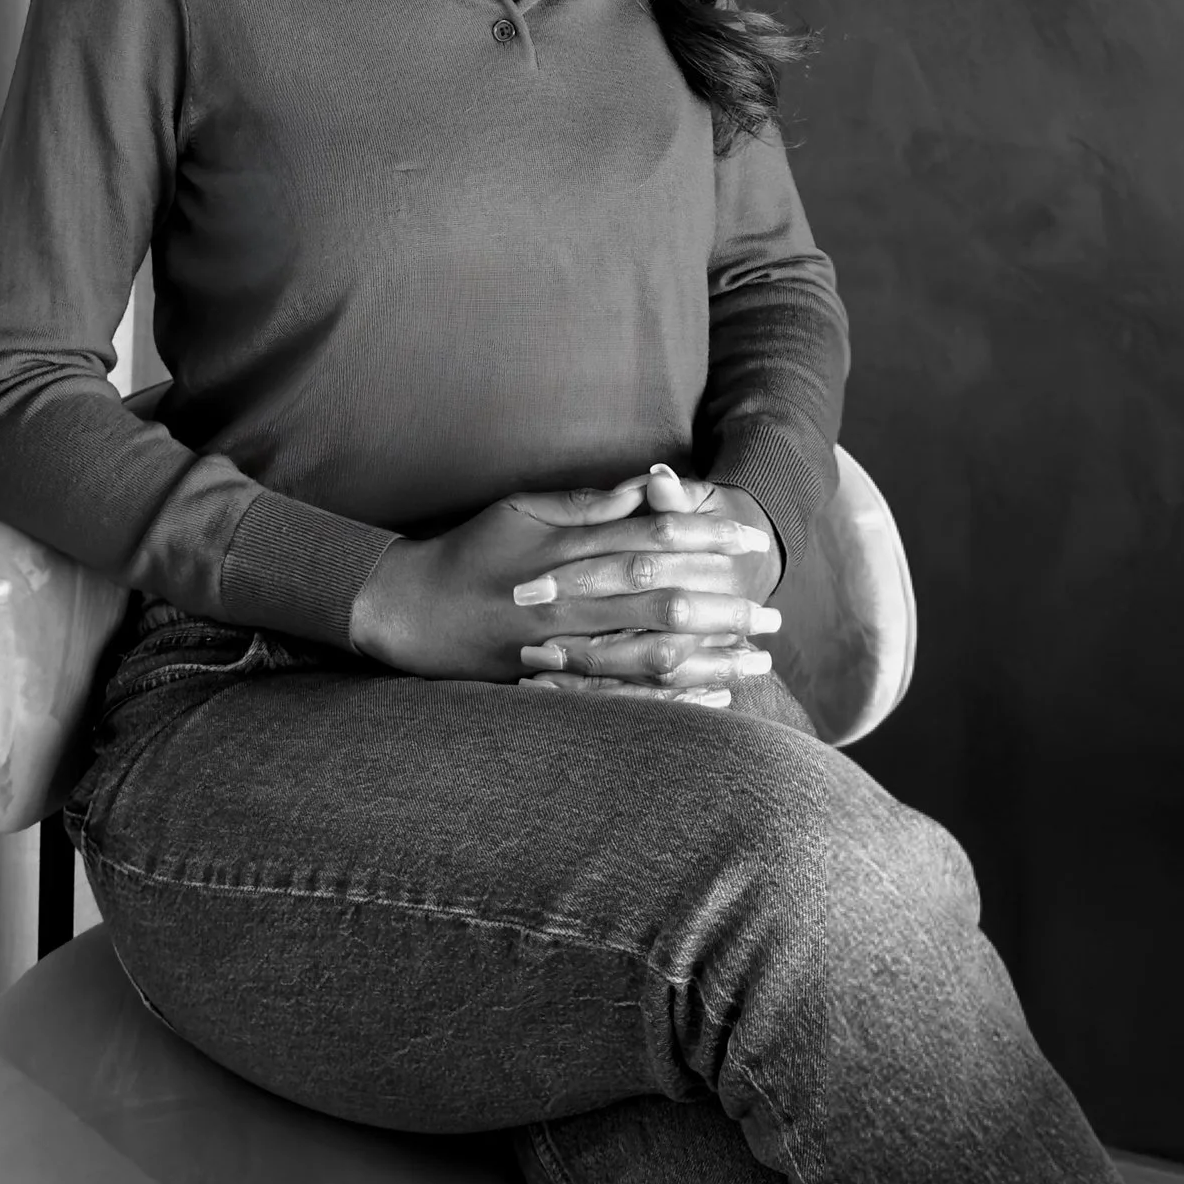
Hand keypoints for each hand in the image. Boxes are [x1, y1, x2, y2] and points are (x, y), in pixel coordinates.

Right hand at [348, 466, 779, 689]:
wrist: (412, 608)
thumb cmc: (471, 549)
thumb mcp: (523, 508)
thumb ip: (588, 503)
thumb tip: (646, 486)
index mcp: (568, 547)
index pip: (653, 539)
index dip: (707, 539)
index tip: (749, 543)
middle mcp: (571, 597)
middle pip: (664, 599)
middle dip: (724, 607)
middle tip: (772, 615)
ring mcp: (562, 646)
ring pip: (650, 652)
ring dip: (709, 657)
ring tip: (755, 661)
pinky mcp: (553, 682)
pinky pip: (623, 694)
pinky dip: (669, 696)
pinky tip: (708, 697)